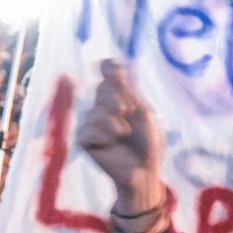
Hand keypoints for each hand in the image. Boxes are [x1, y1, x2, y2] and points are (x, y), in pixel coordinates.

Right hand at [76, 60, 164, 208]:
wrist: (145, 170)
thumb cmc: (148, 142)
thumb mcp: (142, 111)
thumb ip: (126, 89)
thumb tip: (113, 62)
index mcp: (119, 97)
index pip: (107, 73)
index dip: (108, 68)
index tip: (114, 68)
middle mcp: (103, 107)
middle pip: (101, 87)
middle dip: (116, 98)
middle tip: (128, 112)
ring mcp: (93, 123)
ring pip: (94, 111)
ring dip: (113, 122)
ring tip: (124, 133)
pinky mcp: (85, 141)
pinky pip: (87, 129)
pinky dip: (103, 134)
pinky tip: (112, 142)